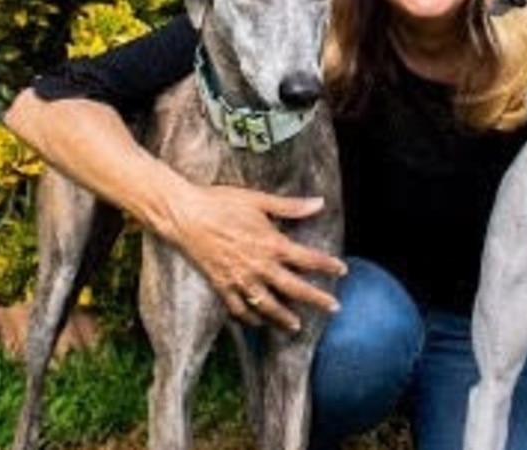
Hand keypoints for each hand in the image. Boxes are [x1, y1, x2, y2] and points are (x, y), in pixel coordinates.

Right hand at [169, 183, 346, 331]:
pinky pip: (239, 308)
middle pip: (294, 289)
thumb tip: (319, 202)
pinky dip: (250, 318)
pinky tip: (259, 322)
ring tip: (297, 326)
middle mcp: (258, 266)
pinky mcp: (221, 285)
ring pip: (267, 305)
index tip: (342, 270)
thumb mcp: (259, 200)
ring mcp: (239, 278)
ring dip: (284, 318)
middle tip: (333, 308)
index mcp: (271, 243)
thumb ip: (291, 206)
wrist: (184, 214)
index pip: (308, 259)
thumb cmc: (221, 203)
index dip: (327, 265)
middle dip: (316, 299)